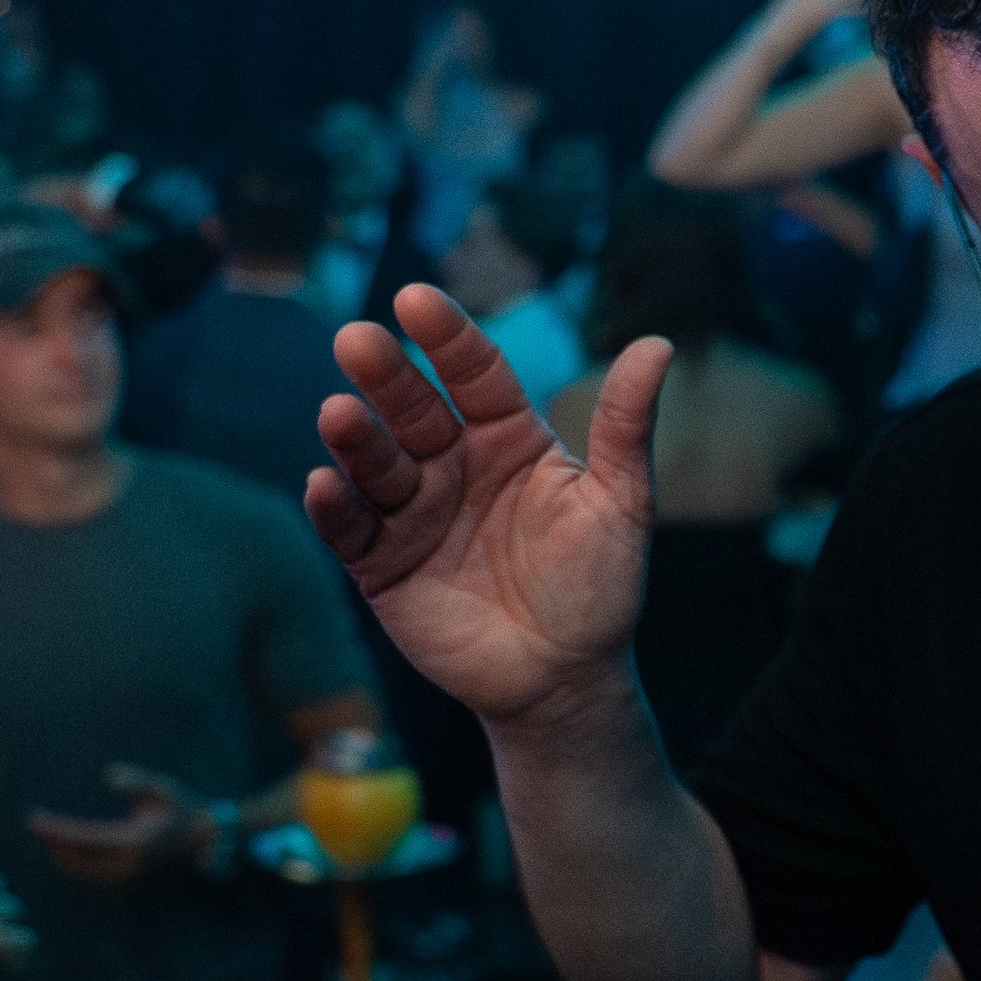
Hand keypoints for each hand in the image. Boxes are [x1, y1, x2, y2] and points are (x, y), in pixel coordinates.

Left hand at [28, 765, 215, 889]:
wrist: (205, 840)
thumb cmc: (183, 809)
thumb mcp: (163, 789)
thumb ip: (136, 781)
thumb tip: (108, 775)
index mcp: (134, 841)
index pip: (83, 838)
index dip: (56, 830)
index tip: (36, 820)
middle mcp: (128, 864)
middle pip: (76, 860)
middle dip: (53, 845)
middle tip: (37, 827)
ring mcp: (129, 876)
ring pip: (83, 873)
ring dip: (63, 857)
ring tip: (48, 840)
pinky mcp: (130, 881)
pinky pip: (94, 877)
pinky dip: (77, 866)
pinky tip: (69, 854)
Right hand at [307, 284, 668, 725]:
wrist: (566, 679)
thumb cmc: (599, 586)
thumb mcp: (621, 504)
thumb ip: (626, 426)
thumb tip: (657, 344)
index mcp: (508, 436)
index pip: (473, 374)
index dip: (447, 339)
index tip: (416, 301)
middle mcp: (452, 464)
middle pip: (413, 409)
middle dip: (385, 376)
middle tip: (356, 340)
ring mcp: (413, 512)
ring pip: (375, 463)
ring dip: (354, 439)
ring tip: (339, 414)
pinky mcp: (381, 565)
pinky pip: (351, 530)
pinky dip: (335, 509)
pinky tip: (324, 485)